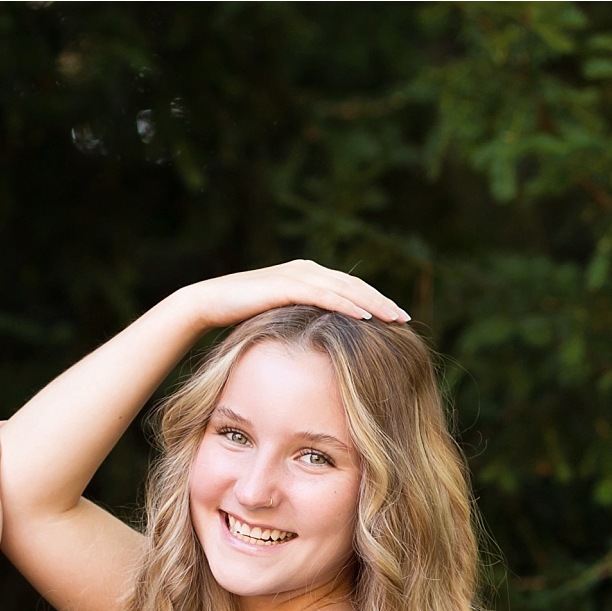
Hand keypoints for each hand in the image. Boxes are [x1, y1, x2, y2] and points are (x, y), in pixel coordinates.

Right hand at [176, 260, 408, 331]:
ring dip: (373, 303)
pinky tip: (365, 317)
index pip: (349, 287)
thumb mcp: (274, 318)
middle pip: (354, 285)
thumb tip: (313, 340)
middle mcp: (307, 270)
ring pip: (346, 288)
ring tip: (395, 318)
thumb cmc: (234, 316)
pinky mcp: (287, 285)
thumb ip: (296, 320)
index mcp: (307, 276)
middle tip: (406, 319)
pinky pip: (325, 295)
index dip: (374, 301)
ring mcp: (298, 275)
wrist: (205, 304)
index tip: (395, 318)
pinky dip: (347, 305)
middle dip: (382, 302)